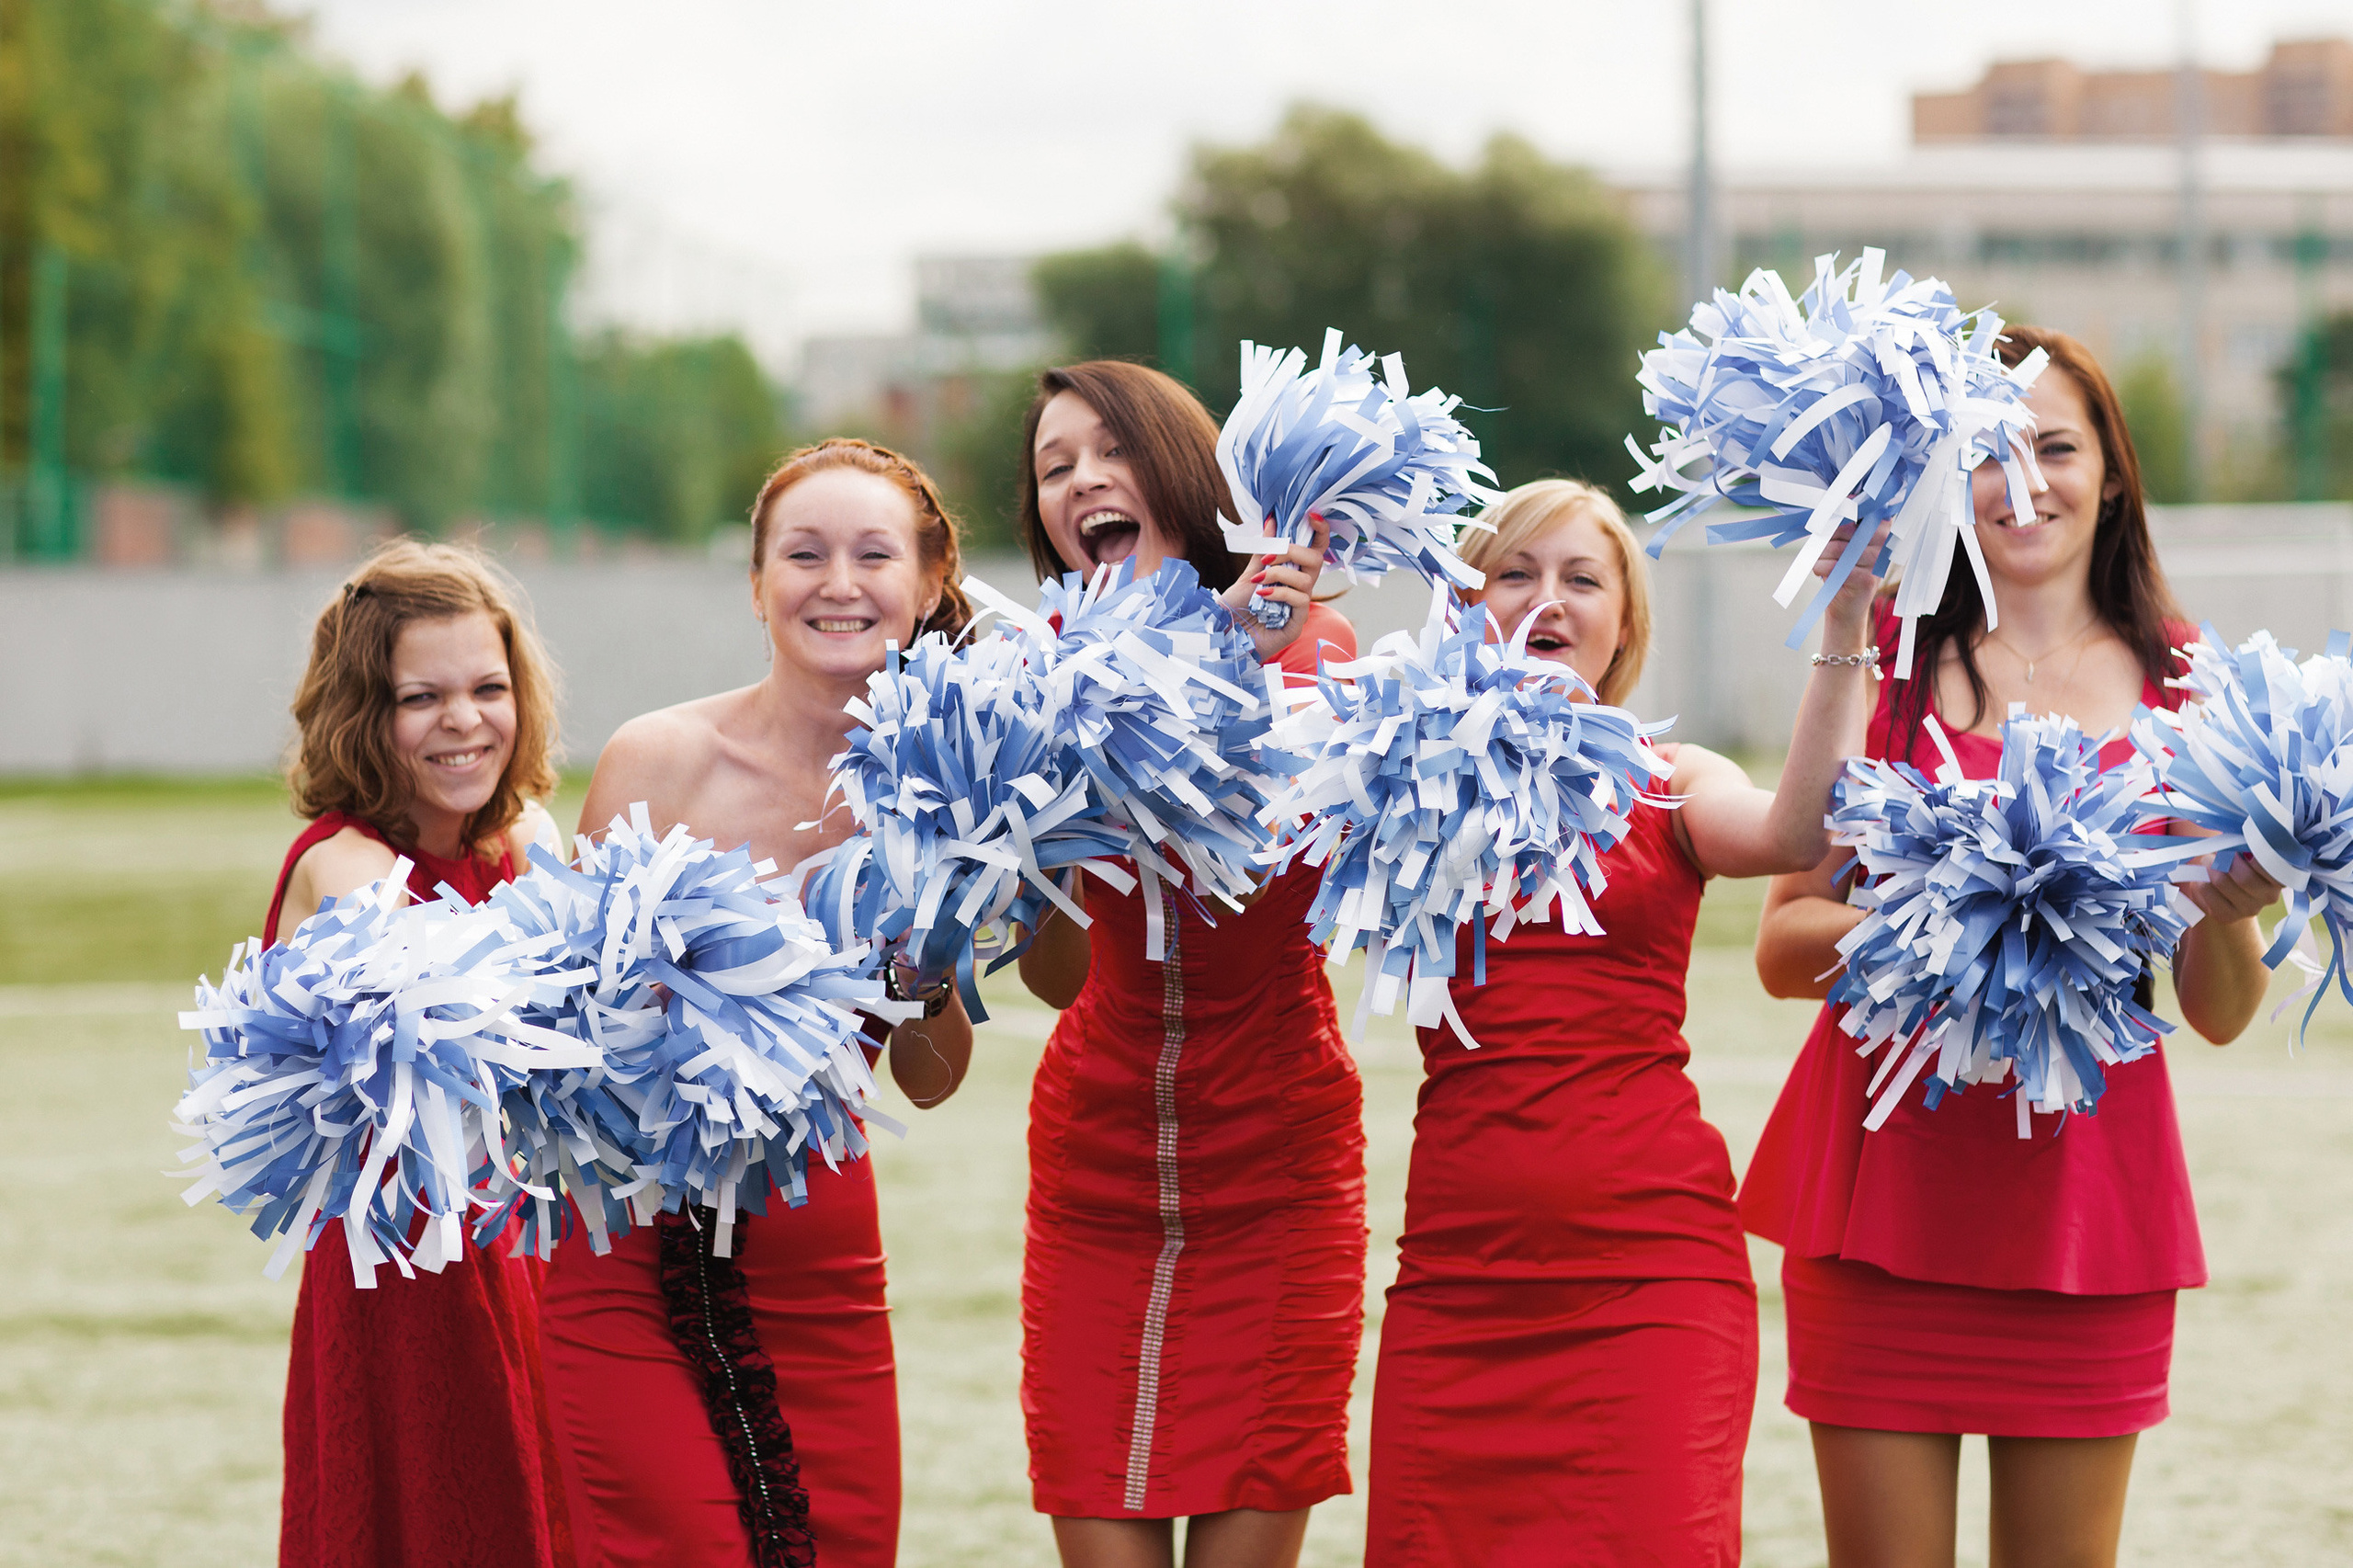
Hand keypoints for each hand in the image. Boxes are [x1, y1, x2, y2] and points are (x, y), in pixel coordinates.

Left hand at [1219, 513, 1331, 661]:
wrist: (1223, 635)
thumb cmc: (1237, 607)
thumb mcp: (1250, 573)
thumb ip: (1264, 549)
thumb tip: (1272, 520)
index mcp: (1292, 574)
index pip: (1315, 549)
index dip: (1320, 532)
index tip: (1312, 515)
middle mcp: (1300, 589)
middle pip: (1315, 560)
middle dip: (1291, 552)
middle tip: (1268, 557)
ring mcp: (1300, 607)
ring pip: (1306, 580)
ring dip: (1279, 574)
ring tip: (1258, 580)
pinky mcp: (1296, 624)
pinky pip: (1300, 601)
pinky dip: (1280, 593)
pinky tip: (1263, 595)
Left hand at [1817, 516, 1892, 645]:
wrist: (1846, 606)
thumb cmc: (1842, 569)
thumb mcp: (1843, 543)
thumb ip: (1842, 524)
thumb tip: (1831, 505)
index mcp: (1882, 530)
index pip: (1868, 510)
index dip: (1849, 507)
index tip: (1833, 509)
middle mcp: (1884, 544)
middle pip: (1848, 528)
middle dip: (1827, 535)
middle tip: (1818, 545)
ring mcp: (1877, 562)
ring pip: (1839, 548)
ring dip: (1820, 554)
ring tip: (1818, 560)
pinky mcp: (1867, 579)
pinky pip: (1837, 566)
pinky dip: (1821, 567)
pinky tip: (1820, 571)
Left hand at [2178, 850, 2282, 926]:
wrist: (2219, 890)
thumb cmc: (2234, 861)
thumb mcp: (2245, 848)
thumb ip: (2248, 842)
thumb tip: (2240, 835)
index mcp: (2280, 877)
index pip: (2275, 867)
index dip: (2257, 854)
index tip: (2243, 848)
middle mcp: (2270, 896)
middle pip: (2245, 877)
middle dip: (2226, 860)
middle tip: (2218, 855)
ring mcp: (2250, 909)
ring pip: (2223, 883)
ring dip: (2210, 868)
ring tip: (2208, 863)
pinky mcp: (2228, 916)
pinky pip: (2208, 894)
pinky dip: (2201, 882)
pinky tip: (2203, 880)